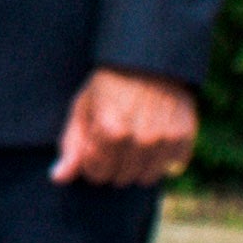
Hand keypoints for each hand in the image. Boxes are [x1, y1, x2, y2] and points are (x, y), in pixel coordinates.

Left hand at [57, 67, 198, 189]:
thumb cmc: (109, 86)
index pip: (97, 173)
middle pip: (121, 178)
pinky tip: (154, 138)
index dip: (92, 163)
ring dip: (136, 165)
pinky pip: (170, 167)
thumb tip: (58, 178)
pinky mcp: (185, 139)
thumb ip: (72, 146)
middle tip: (113, 141)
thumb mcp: (82, 109)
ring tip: (132, 141)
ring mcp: (165, 140)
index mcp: (110, 131)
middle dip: (112, 165)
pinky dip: (161, 159)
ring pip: (146, 178)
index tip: (94, 146)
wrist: (150, 63)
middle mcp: (141, 138)